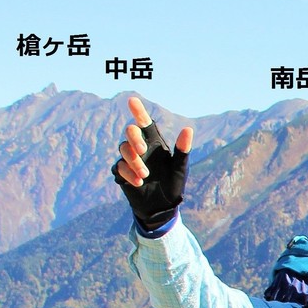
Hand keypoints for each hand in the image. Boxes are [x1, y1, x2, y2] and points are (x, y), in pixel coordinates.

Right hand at [111, 95, 191, 231]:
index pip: (145, 123)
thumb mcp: (180, 169)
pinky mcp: (121, 172)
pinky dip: (128, 174)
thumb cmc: (173, 185)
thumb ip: (183, 150)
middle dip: (134, 138)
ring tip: (145, 175)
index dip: (139, 111)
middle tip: (143, 151)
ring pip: (123, 149)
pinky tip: (138, 183)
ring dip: (133, 161)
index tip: (132, 100)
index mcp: (155, 144)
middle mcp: (141, 148)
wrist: (162, 207)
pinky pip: (118, 166)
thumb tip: (188, 129)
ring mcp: (130, 160)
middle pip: (130, 132)